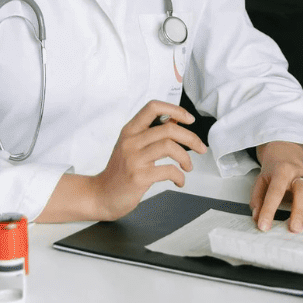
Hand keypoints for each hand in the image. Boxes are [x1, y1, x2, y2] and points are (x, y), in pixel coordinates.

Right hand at [89, 100, 206, 221]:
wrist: (101, 195)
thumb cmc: (120, 170)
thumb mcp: (132, 146)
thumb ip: (151, 132)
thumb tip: (176, 119)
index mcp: (130, 130)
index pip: (152, 107)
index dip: (175, 110)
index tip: (189, 119)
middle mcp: (130, 141)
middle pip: (168, 129)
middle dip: (191, 138)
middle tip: (201, 148)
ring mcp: (134, 159)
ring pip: (169, 146)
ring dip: (186, 157)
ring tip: (188, 167)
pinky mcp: (138, 177)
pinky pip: (168, 170)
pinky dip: (179, 176)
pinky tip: (179, 181)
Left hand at [250, 141, 302, 231]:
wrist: (285, 157)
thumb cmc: (274, 172)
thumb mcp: (260, 181)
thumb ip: (258, 199)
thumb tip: (257, 217)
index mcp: (281, 172)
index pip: (275, 191)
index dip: (269, 209)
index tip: (264, 226)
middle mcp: (298, 176)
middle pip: (301, 191)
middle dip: (298, 211)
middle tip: (294, 228)